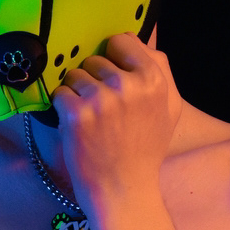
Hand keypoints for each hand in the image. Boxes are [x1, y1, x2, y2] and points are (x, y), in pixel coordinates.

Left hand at [51, 32, 181, 208]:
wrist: (123, 190)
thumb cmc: (145, 150)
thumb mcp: (169, 109)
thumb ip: (161, 71)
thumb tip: (141, 40)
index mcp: (153, 80)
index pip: (121, 41)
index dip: (112, 58)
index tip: (111, 79)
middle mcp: (128, 85)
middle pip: (94, 60)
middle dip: (93, 80)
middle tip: (103, 111)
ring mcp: (100, 99)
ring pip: (74, 75)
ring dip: (76, 94)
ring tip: (90, 120)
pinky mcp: (76, 114)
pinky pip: (59, 93)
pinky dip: (62, 109)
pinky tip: (76, 127)